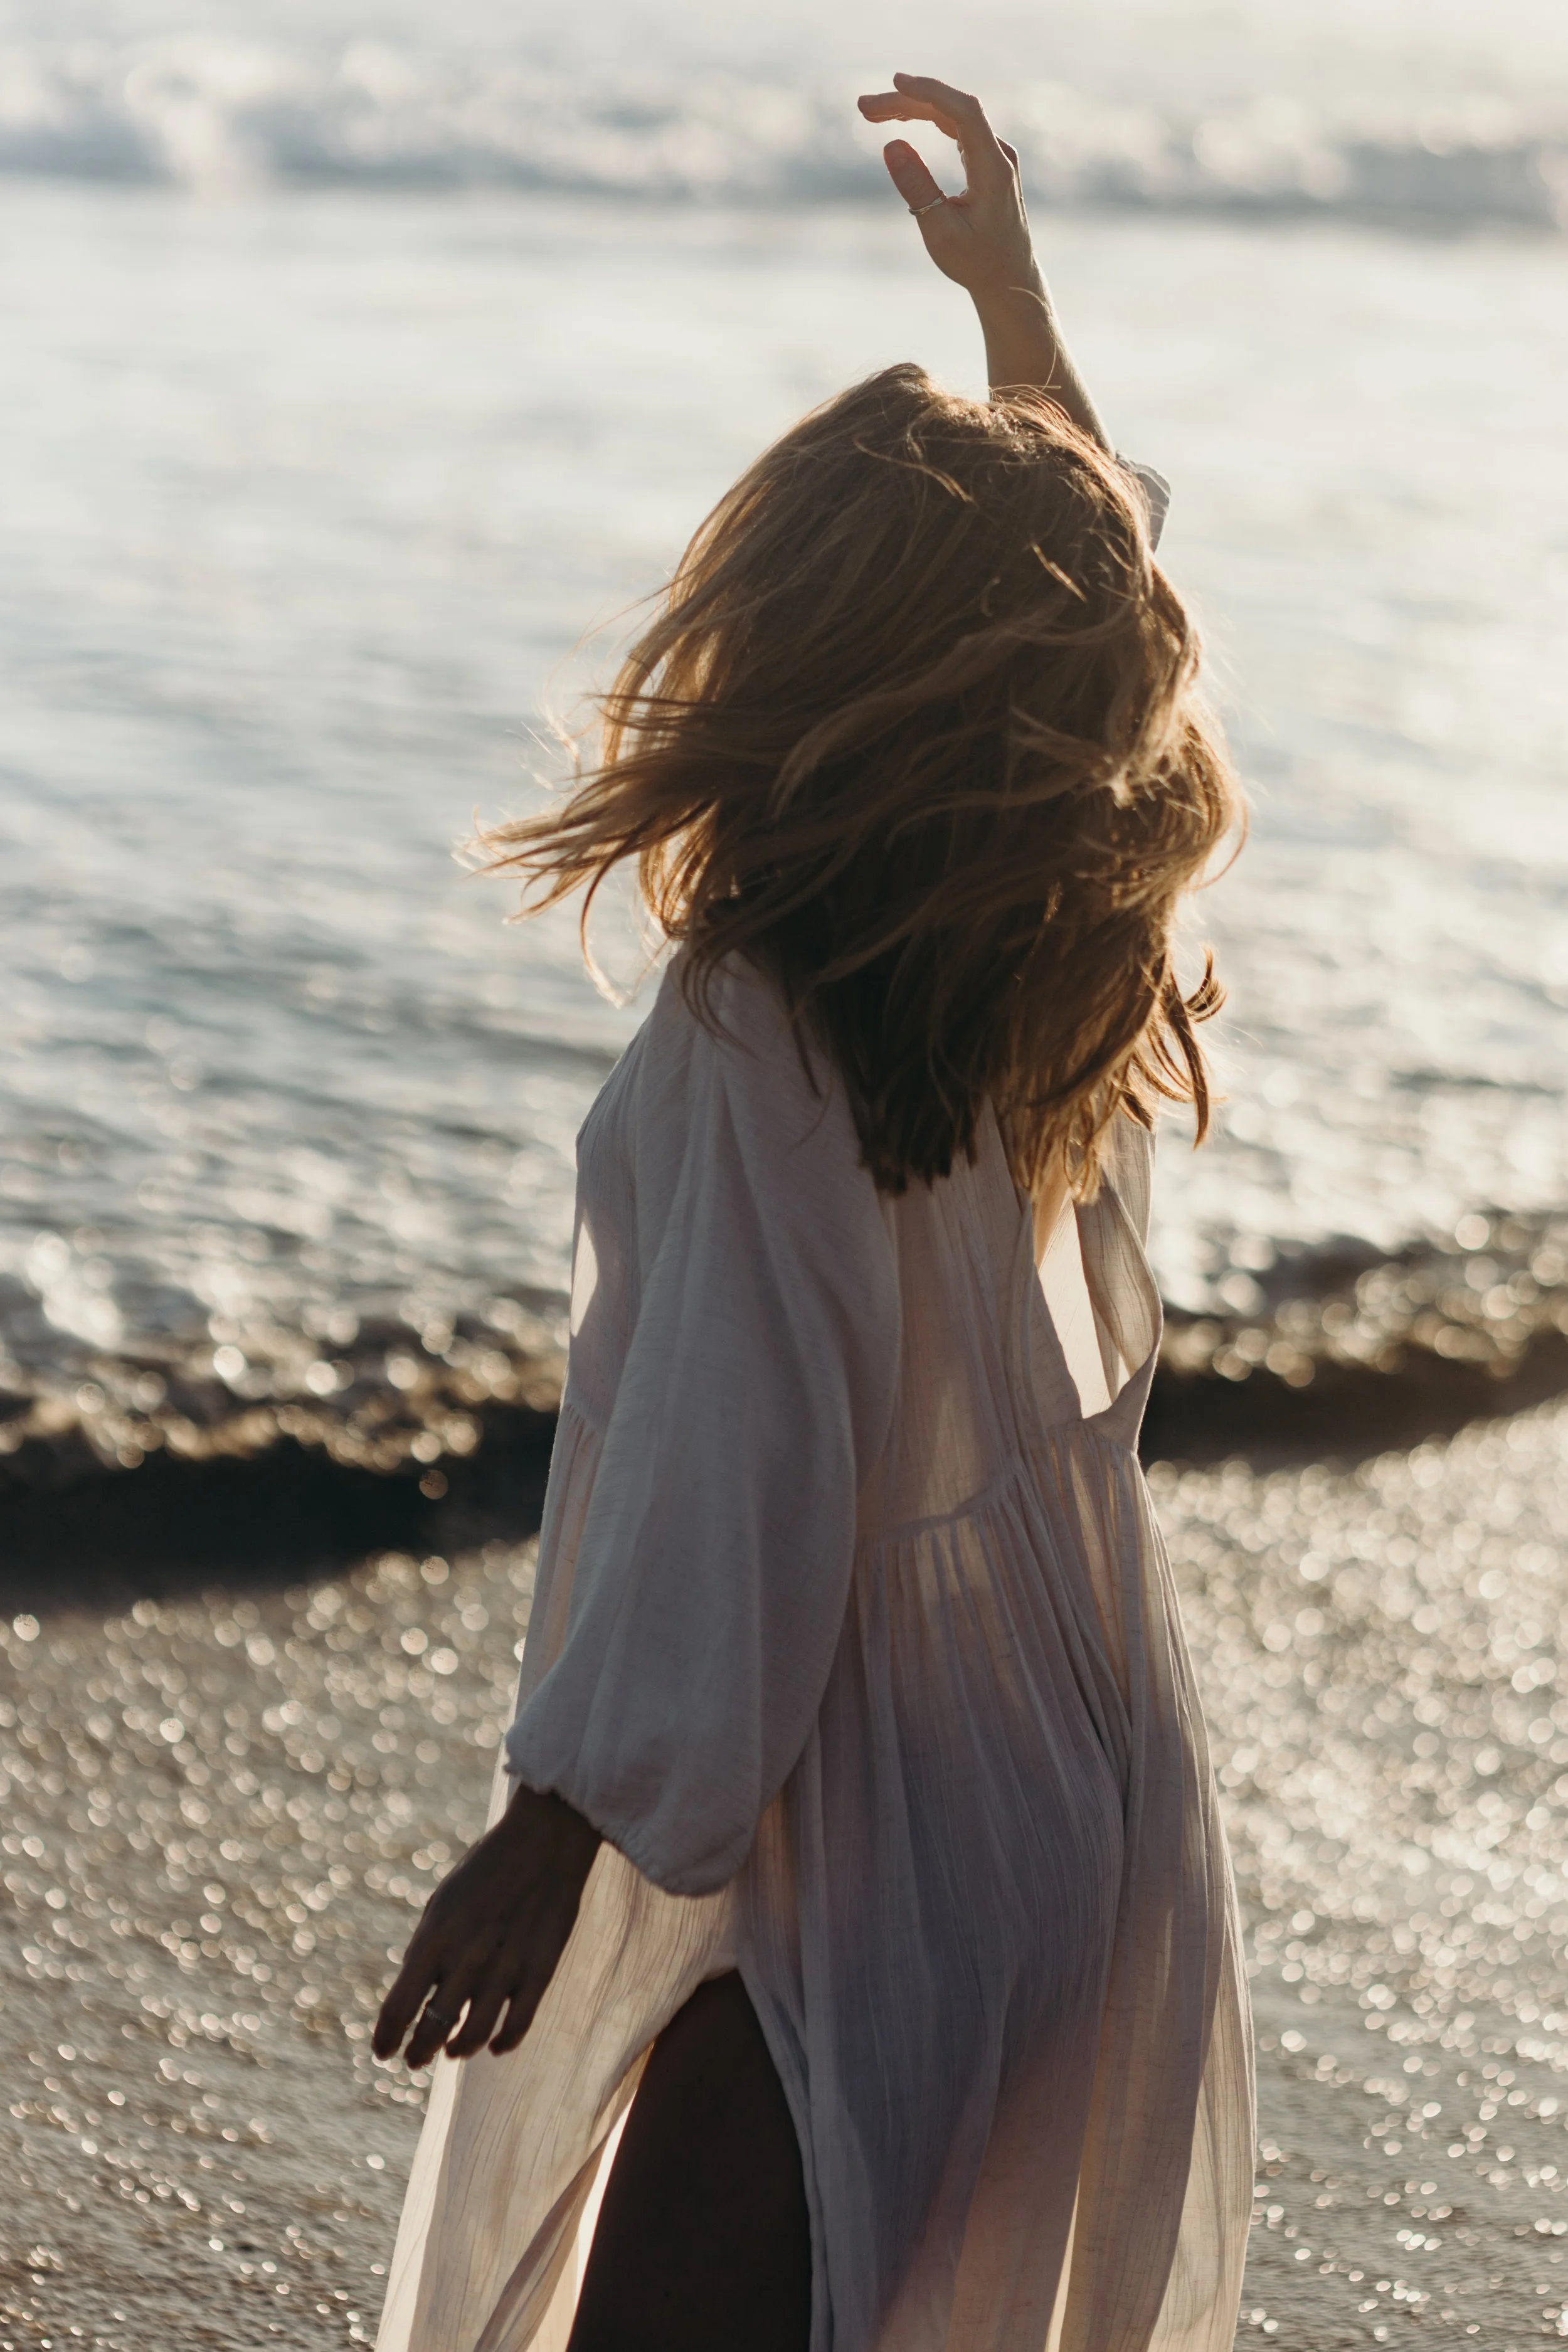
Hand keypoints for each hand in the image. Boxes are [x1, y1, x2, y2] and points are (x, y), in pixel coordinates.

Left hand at [372, 1783, 600, 2067]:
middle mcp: (466, 1959)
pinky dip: (501, 2044)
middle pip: (432, 2030)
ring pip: (473, 2037)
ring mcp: (505, 1969)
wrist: (544, 1840)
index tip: (382, 2052)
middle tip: (414, 2059)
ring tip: (451, 2052)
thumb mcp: (443, 1903)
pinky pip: (516, 2027)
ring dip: (456, 2051)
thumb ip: (427, 1949)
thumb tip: (415, 1997)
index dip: (386, 2038)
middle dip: (418, 2052)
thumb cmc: (486, 1868)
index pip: (398, 2008)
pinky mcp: (539, 1972)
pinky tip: (493, 2045)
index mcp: (435, 1938)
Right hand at [856, 72, 1108, 448]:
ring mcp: (994, 157)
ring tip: (873, 114)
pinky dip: (929, 121)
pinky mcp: (987, 163)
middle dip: (906, 102)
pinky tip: (904, 121)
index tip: (895, 83)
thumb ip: (917, 188)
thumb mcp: (941, 233)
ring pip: (951, 118)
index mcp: (993, 167)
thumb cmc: (977, 264)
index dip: (929, 91)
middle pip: (951, 110)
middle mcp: (998, 155)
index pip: (963, 111)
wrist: (1010, 282)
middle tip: (863, 108)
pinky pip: (956, 129)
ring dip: (913, 110)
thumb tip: (891, 145)